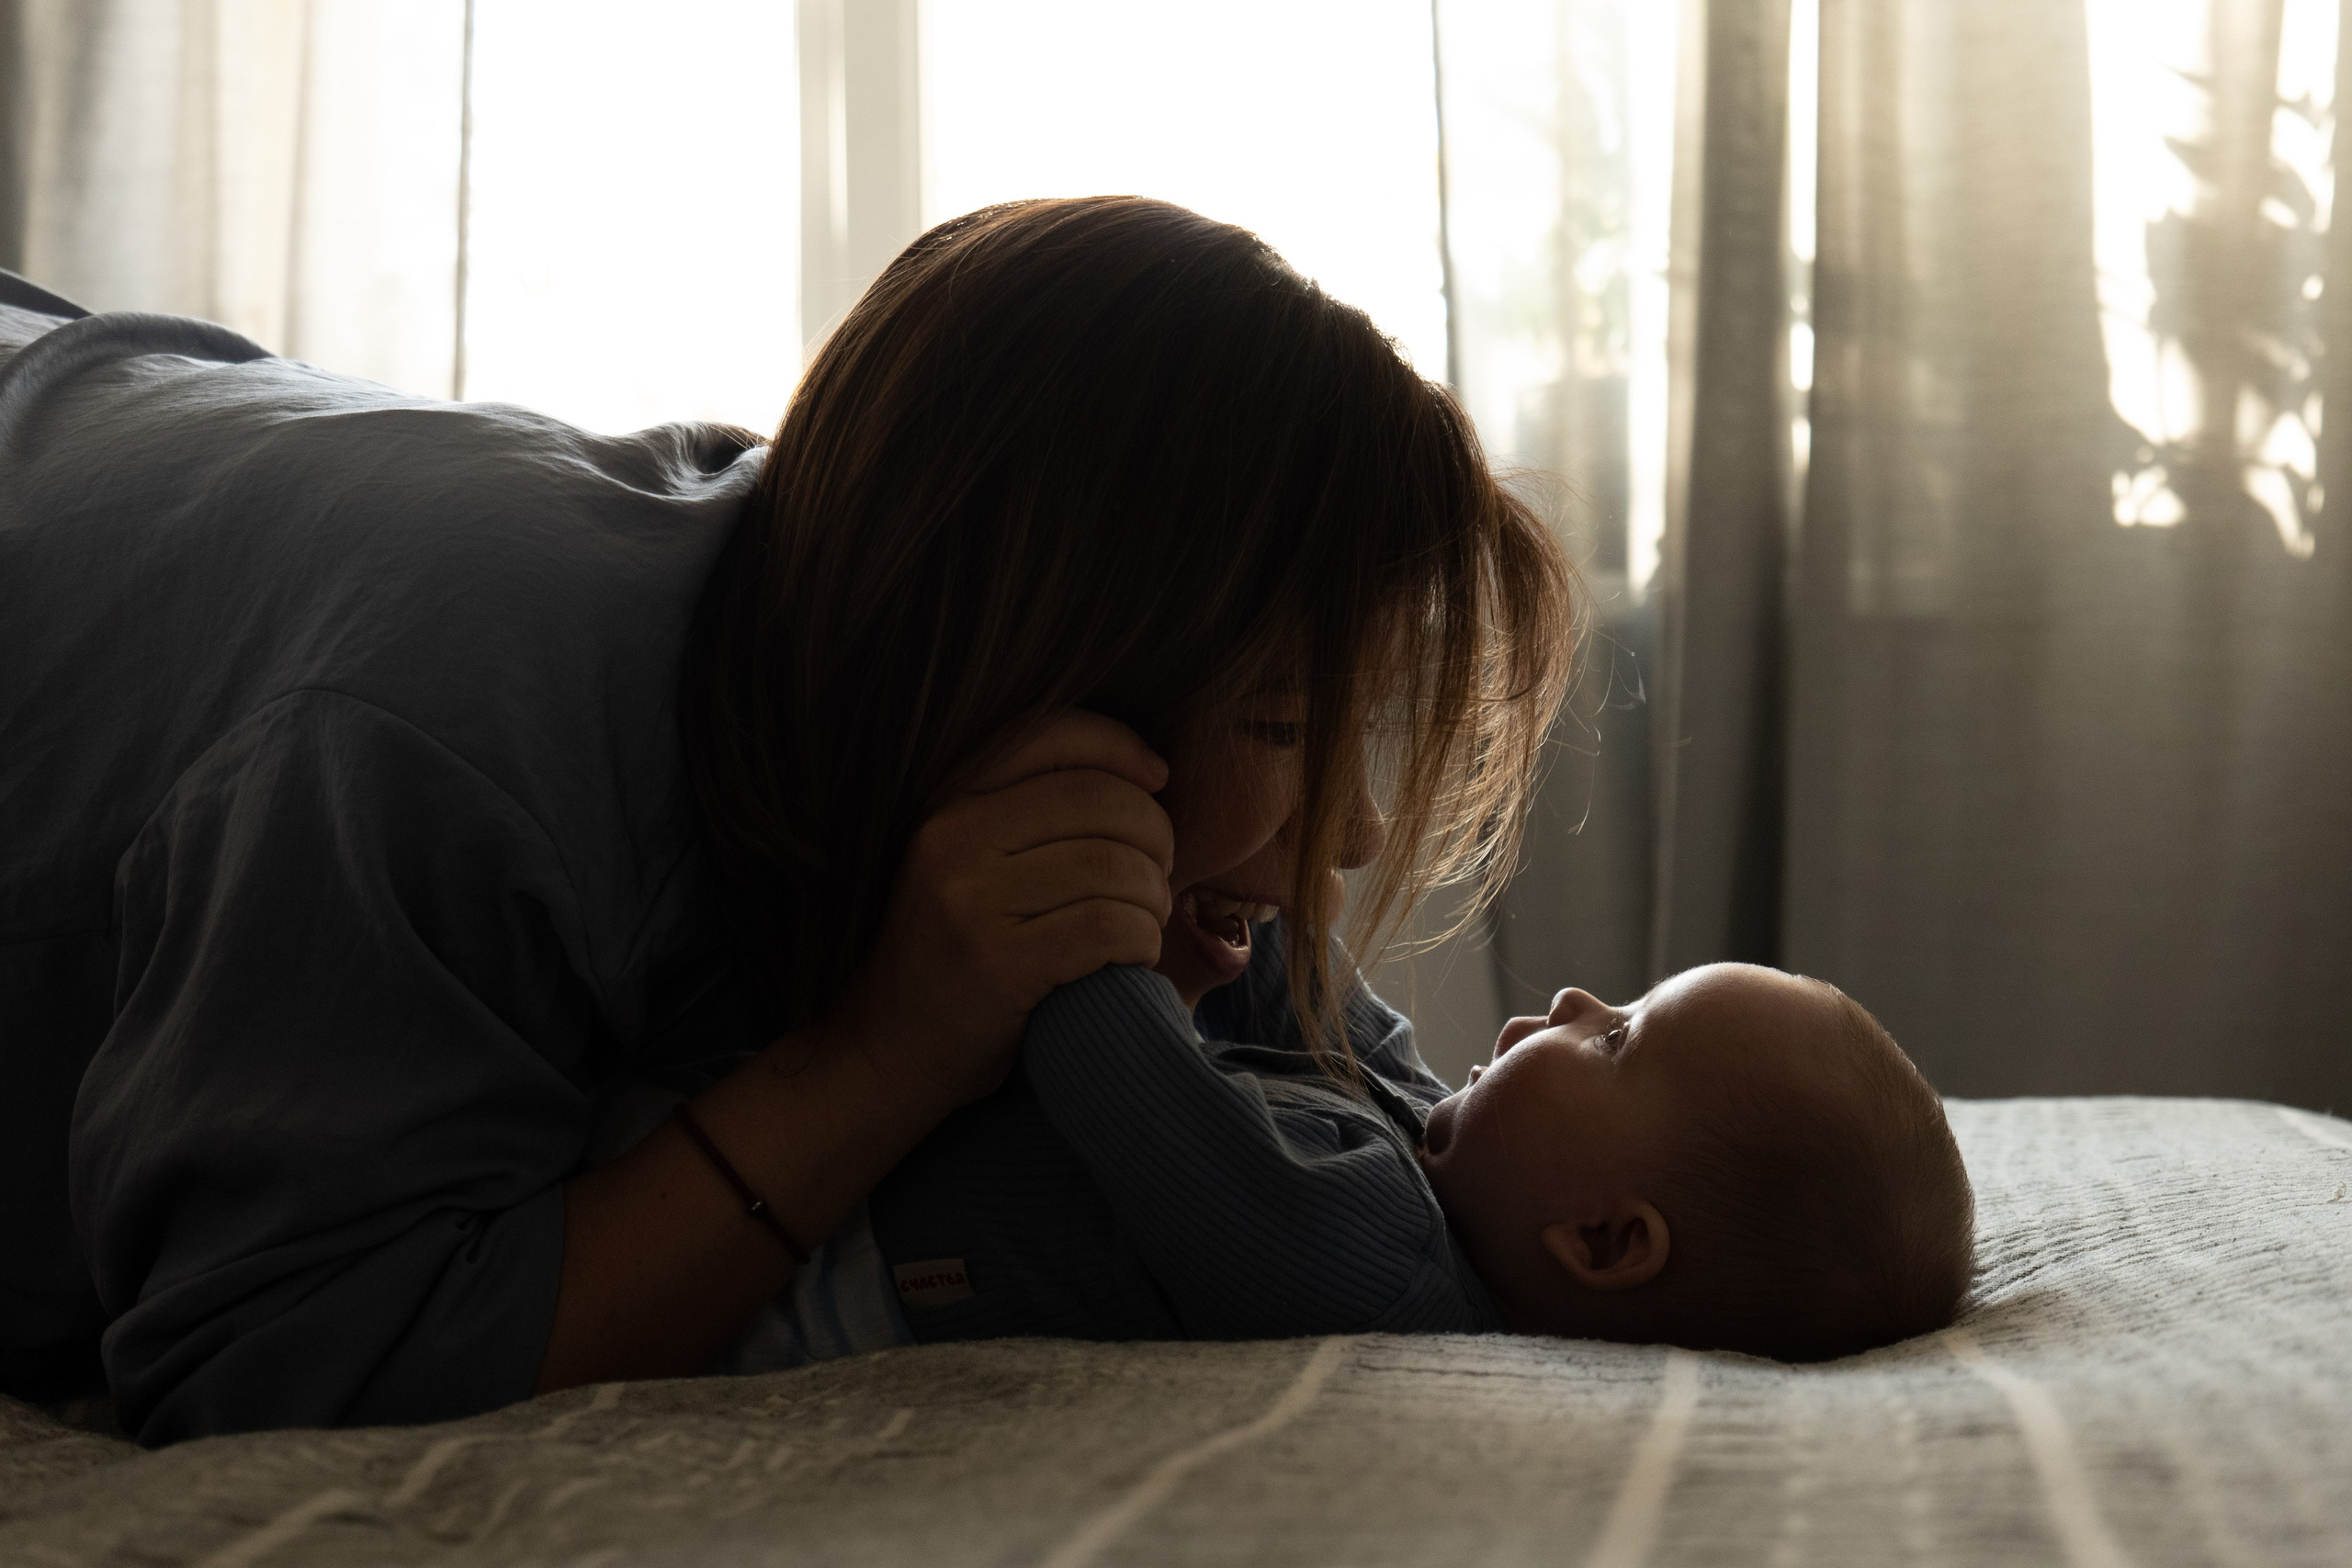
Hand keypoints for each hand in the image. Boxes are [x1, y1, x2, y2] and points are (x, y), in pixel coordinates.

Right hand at [831, 709, 1174, 1107]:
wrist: (885, 1051)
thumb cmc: (950, 955)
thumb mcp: (964, 864)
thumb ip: (1028, 815)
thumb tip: (1146, 778)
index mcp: (947, 802)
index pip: (1050, 734)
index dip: (1120, 745)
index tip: (1159, 777)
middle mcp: (951, 839)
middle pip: (1098, 800)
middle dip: (1155, 832)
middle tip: (1162, 871)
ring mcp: (969, 902)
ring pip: (1113, 866)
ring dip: (1153, 896)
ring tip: (1147, 919)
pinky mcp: (997, 964)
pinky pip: (1107, 928)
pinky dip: (1141, 941)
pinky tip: (1132, 957)